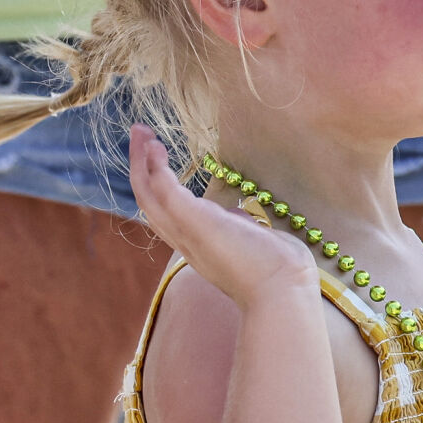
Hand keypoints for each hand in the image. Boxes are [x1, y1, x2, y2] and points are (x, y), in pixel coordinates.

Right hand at [128, 125, 316, 308]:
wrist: (284, 290)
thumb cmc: (277, 270)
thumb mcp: (251, 241)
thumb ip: (239, 227)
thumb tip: (237, 215)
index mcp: (197, 246)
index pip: (164, 213)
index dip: (156, 184)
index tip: (157, 156)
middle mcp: (185, 242)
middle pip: (147, 201)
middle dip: (140, 166)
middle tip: (138, 135)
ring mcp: (187, 234)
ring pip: (147, 196)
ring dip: (141, 162)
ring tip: (141, 132)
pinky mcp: (195, 223)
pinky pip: (165, 193)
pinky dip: (156, 169)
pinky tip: (157, 147)